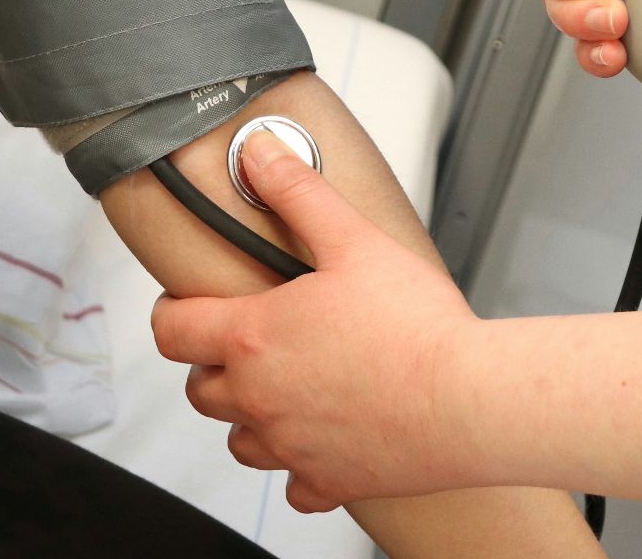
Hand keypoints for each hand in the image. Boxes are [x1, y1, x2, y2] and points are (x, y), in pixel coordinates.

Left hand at [150, 131, 481, 512]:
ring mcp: (290, 447)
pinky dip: (301, 468)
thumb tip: (258, 154)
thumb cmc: (417, 326)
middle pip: (200, 389)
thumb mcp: (354, 240)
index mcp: (254, 337)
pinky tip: (324, 442)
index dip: (173, 312)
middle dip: (214, 364)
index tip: (189, 305)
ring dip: (251, 417)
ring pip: (239, 441)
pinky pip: (294, 487)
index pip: (172, 331)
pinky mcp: (328, 480)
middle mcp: (259, 398)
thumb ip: (299, 193)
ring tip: (286, 389)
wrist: (469, 399)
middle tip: (250, 341)